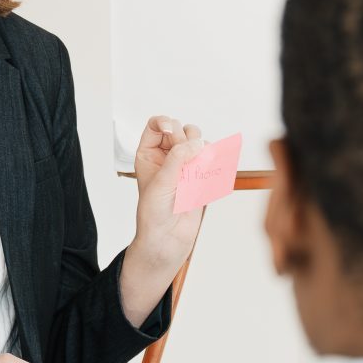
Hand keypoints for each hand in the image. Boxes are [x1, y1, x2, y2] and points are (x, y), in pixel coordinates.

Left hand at [121, 114, 207, 322]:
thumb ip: (178, 159)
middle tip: (183, 164)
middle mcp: (167, 156)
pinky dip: (213, 164)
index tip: (171, 131)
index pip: (157, 124)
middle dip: (185, 142)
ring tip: (195, 173)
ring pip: (199, 141)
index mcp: (149, 154)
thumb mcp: (161, 182)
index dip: (166, 123)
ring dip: (201, 152)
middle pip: (182, 129)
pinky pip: (213, 158)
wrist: (168, 239)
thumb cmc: (154, 214)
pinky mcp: (202, 175)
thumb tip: (197, 143)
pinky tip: (205, 178)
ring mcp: (186, 165)